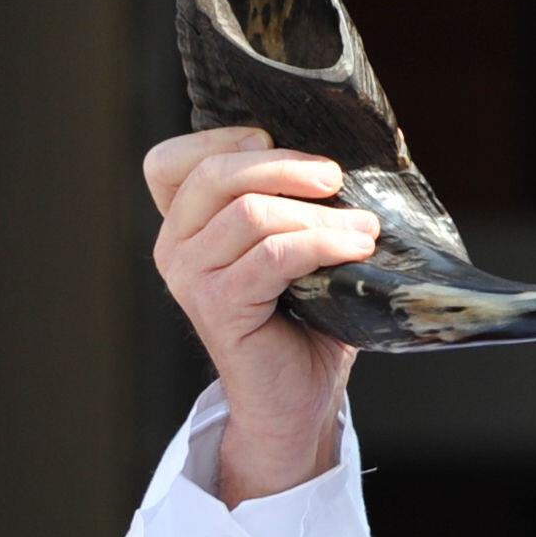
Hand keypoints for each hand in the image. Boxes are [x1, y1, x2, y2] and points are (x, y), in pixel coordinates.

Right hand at [144, 127, 371, 501]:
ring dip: (318, 215)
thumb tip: (335, 156)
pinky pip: (273, 255)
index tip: (272, 138)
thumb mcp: (285, 244)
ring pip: (250, 214)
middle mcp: (173, 248)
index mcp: (182, 226)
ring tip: (364, 229)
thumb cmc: (300, 318)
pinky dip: (322, 244)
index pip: (170, 163)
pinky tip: (356, 249)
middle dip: (283, 166)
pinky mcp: (219, 307)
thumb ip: (286, 200)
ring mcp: (189, 279)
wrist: (298, 398)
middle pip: (215, 175)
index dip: (219, 139)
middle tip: (335, 179)